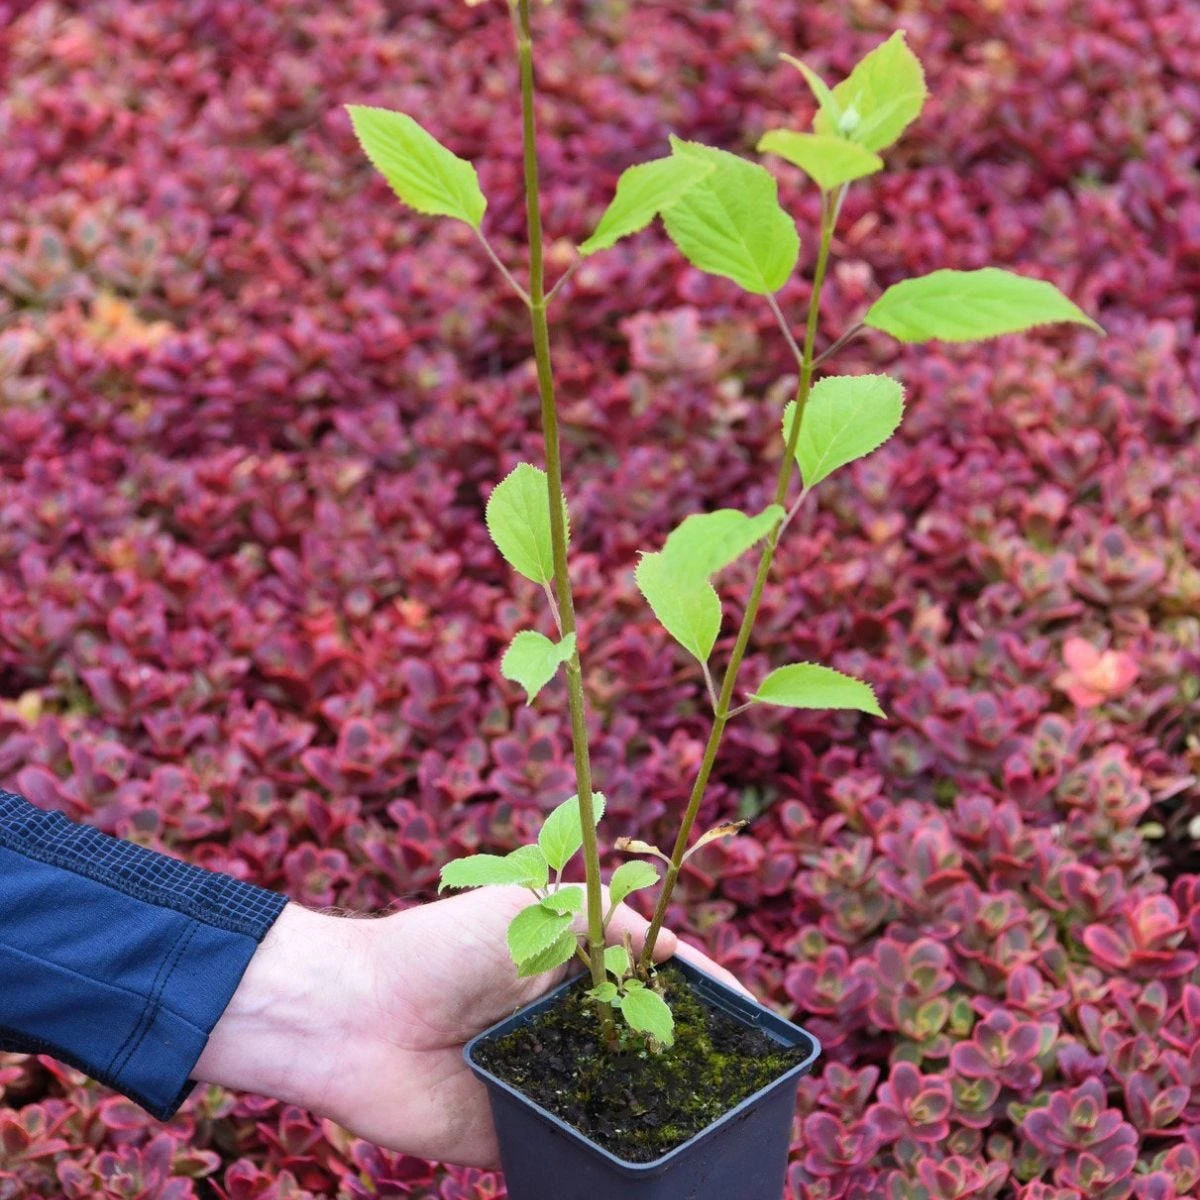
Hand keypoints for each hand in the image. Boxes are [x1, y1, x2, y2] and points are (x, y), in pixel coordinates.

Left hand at [193, 887, 747, 1167]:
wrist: (356, 1020)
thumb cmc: (443, 947)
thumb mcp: (531, 903)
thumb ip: (608, 923)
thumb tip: (679, 951)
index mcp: (567, 960)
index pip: (651, 976)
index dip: (702, 991)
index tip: (754, 1013)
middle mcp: (562, 1018)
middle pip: (643, 1038)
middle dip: (693, 1053)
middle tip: (753, 1077)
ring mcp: (544, 1075)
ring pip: (619, 1094)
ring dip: (660, 1104)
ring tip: (720, 1124)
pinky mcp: (520, 1128)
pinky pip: (578, 1144)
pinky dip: (613, 1152)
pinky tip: (659, 1162)